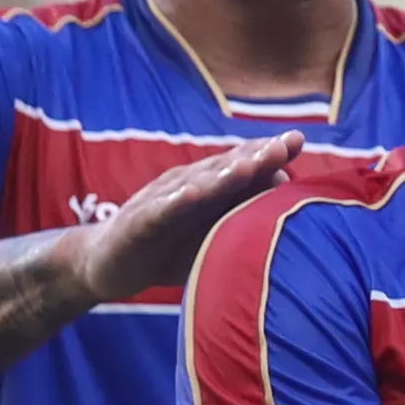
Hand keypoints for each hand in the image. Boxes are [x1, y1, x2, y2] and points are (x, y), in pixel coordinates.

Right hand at [70, 136, 301, 303]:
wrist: (107, 263)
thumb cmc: (168, 247)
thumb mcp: (213, 230)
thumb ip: (245, 207)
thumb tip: (286, 183)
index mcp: (208, 188)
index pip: (241, 164)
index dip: (268, 152)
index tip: (298, 140)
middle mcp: (186, 186)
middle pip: (223, 168)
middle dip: (253, 156)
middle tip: (282, 145)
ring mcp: (161, 202)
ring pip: (195, 185)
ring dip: (222, 175)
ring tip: (248, 165)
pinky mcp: (138, 224)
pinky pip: (158, 212)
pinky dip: (174, 202)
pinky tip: (190, 194)